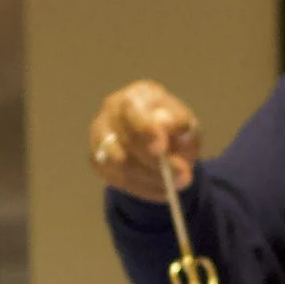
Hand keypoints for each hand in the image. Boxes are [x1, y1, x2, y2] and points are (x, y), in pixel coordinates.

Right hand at [89, 79, 200, 201]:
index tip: (161, 149)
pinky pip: (116, 179)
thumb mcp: (188, 126)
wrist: (163, 147)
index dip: (145, 130)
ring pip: (119, 164)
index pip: (134, 111)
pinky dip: (142, 188)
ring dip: (150, 178)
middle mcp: (111, 110)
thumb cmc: (176, 131)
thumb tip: (167, 125)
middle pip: (125, 140)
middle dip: (154, 163)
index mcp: (138, 96)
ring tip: (173, 185)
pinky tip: (160, 188)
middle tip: (182, 178)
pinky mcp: (96, 158)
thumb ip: (180, 124)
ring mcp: (99, 134)